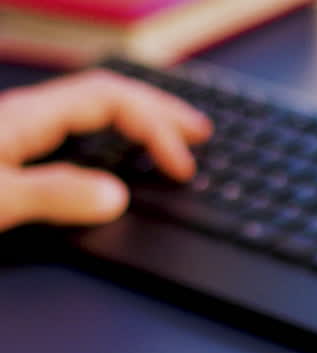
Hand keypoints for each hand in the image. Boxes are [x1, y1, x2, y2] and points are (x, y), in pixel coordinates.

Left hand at [0, 69, 211, 232]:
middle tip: (202, 133)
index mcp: (28, 117)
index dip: (156, 128)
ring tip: (174, 135)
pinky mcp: (15, 151)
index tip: (183, 168)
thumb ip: (55, 195)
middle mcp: (28, 116)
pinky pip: (80, 129)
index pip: (111, 101)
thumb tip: (117, 197)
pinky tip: (122, 151)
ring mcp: (20, 131)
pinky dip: (115, 135)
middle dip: (160, 111)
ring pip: (94, 109)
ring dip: (141, 118)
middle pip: (108, 95)